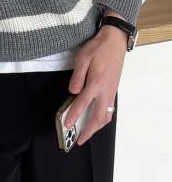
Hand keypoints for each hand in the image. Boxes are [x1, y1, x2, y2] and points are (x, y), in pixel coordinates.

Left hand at [64, 17, 126, 144]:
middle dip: (88, 131)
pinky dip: (103, 119)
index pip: (83, 103)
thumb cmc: (98, 48)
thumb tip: (73, 92)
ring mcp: (111, 91)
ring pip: (106, 115)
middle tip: (79, 140)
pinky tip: (96, 120)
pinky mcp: (113, 90)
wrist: (115, 41)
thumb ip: (77, 77)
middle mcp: (105, 90)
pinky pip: (109, 109)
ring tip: (87, 134)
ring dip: (96, 127)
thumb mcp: (82, 58)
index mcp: (95, 82)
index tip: (67, 124)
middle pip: (97, 117)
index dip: (74, 115)